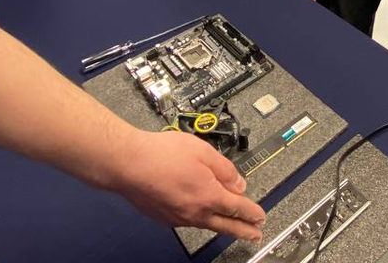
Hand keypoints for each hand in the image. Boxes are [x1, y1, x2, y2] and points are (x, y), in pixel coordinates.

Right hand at [115, 131, 264, 240]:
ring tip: (229, 224)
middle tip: (255, 235)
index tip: (260, 217)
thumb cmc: (161, 154)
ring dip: (221, 224)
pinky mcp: (164, 217)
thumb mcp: (203, 151)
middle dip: (243, 231)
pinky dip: (199, 217)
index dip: (252, 213)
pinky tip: (199, 211)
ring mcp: (178, 217)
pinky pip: (188, 220)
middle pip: (226, 225)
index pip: (238, 208)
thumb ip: (225, 169)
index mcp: (209, 195)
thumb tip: (238, 183)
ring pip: (206, 223)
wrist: (127, 163)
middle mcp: (195, 212)